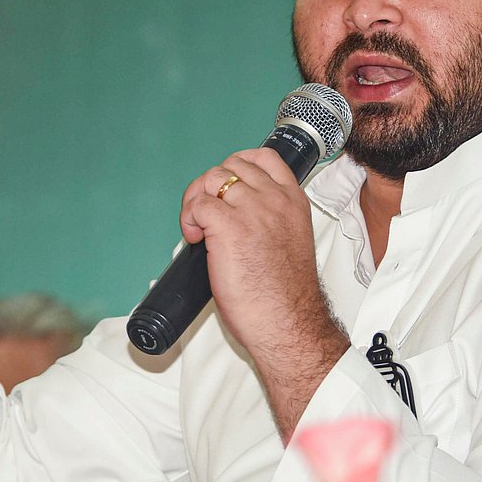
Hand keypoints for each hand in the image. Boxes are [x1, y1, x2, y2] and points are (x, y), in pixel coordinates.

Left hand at [180, 150, 348, 438]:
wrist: (288, 323)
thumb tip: (235, 217)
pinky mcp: (228, 226)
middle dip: (210, 185)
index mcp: (293, 202)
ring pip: (211, 180)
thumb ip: (270, 221)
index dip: (237, 165)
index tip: (226, 187)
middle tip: (203, 213)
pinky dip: (189, 219)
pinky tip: (194, 239)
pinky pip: (198, 205)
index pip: (264, 158)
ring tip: (196, 228)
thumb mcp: (291, 242)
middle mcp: (274, 199)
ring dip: (195, 200)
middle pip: (230, 165)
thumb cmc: (286, 296)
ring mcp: (251, 210)